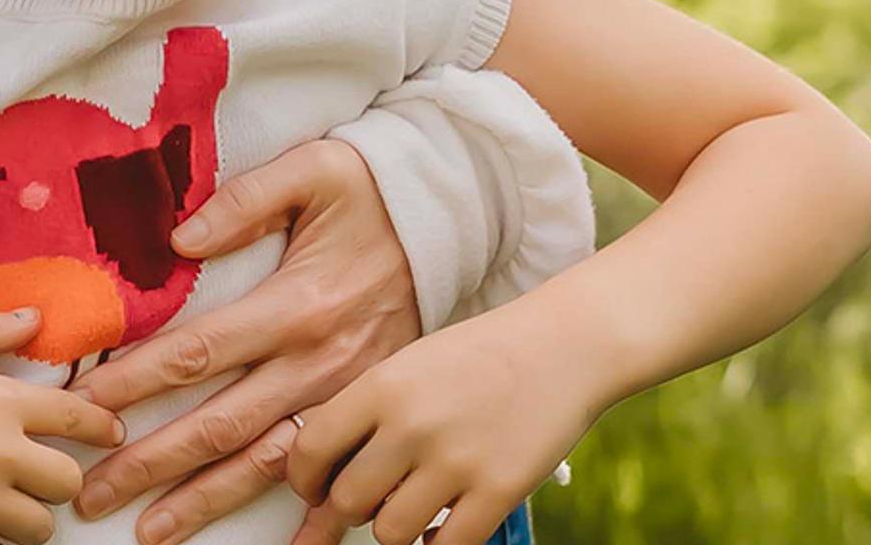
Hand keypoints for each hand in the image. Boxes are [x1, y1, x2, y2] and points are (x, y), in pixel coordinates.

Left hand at [67, 137, 421, 542]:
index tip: (88, 406)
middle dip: (151, 463)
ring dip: (205, 499)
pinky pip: (328, 471)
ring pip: (265, 462)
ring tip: (150, 530)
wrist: (458, 222)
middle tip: (92, 491)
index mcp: (296, 304)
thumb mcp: (314, 173)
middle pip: (219, 424)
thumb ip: (245, 201)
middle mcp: (318, 361)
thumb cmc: (373, 192)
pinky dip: (305, 518)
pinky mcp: (367, 409)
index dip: (137, 382)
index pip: (198, 352)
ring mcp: (345, 394)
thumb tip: (180, 238)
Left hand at [284, 311, 598, 544]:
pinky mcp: (499, 490)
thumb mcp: (409, 364)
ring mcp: (456, 460)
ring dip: (393, 529)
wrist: (564, 346)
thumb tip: (324, 469)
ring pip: (389, 532)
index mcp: (382, 385)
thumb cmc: (480, 357)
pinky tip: (441, 527)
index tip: (315, 490)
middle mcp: (412, 424)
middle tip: (363, 505)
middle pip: (346, 500)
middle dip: (348, 511)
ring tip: (408, 510)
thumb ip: (367, 412)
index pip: (311, 449)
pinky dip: (436, 544)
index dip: (306, 480)